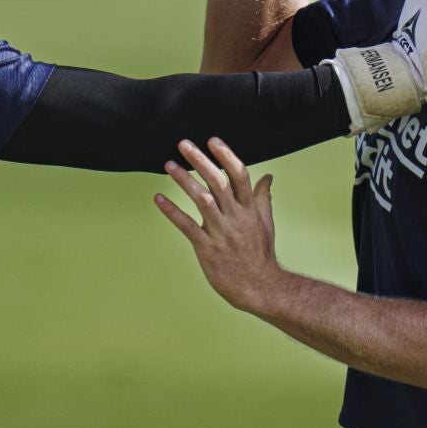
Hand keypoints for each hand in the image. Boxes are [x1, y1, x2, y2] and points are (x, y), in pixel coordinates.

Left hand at [153, 138, 282, 314]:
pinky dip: (171, 211)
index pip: (239, 175)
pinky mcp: (207, 248)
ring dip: (184, 180)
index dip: (226, 156)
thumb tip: (268, 176)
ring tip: (168, 164)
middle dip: (201, 160)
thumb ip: (263, 198)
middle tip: (183, 144)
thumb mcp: (265, 223)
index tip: (212, 140)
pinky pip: (187, 226)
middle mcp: (236, 217)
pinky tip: (158, 199)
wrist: (259, 287)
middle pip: (218, 182)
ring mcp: (221, 232)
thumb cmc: (260, 254)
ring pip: (202, 200)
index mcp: (250, 209)